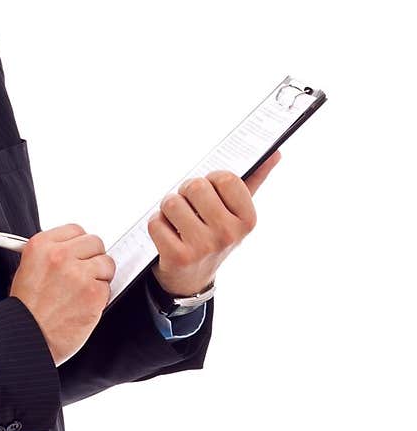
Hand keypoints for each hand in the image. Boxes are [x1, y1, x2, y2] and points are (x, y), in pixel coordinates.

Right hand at [9, 224, 116, 366]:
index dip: (79, 246)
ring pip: (106, 264)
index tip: (78, 256)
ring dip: (99, 278)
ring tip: (81, 294)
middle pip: (95, 243)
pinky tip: (82, 306)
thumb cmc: (26, 311)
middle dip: (92, 259)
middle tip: (84, 275)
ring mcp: (79, 273)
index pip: (76, 230)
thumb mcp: (27, 270)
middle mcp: (60, 255)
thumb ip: (51, 255)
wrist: (27, 338)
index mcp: (41, 245)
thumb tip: (75, 250)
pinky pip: (108, 287)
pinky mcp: (93, 293)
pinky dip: (100, 298)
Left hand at [146, 150, 281, 296]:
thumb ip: (254, 181)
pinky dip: (157, 224)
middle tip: (190, 208)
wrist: (192, 277)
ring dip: (168, 209)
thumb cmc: (214, 234)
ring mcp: (204, 247)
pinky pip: (155, 222)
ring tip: (178, 222)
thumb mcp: (236, 213)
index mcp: (248, 220)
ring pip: (172, 202)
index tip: (209, 192)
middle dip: (186, 192)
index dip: (210, 180)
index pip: (225, 178)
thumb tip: (274, 153)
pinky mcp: (178, 257)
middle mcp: (229, 234)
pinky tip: (168, 235)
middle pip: (195, 186)